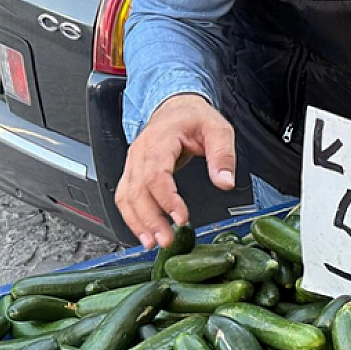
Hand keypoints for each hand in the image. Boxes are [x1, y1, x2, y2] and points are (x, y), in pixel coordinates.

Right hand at [117, 93, 236, 248]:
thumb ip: (223, 155)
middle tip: (166, 240)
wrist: (175, 106)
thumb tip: (225, 182)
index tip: (181, 217)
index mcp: (160, 140)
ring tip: (152, 243)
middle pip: (137, 190)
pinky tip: (144, 233)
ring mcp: (133, 163)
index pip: (156, 173)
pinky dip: (132, 217)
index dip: (166, 198)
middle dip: (150, 219)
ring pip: (126, 197)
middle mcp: (141, 153)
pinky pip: (125, 197)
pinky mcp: (132, 172)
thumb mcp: (218, 129)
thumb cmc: (194, 117)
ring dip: (137, 222)